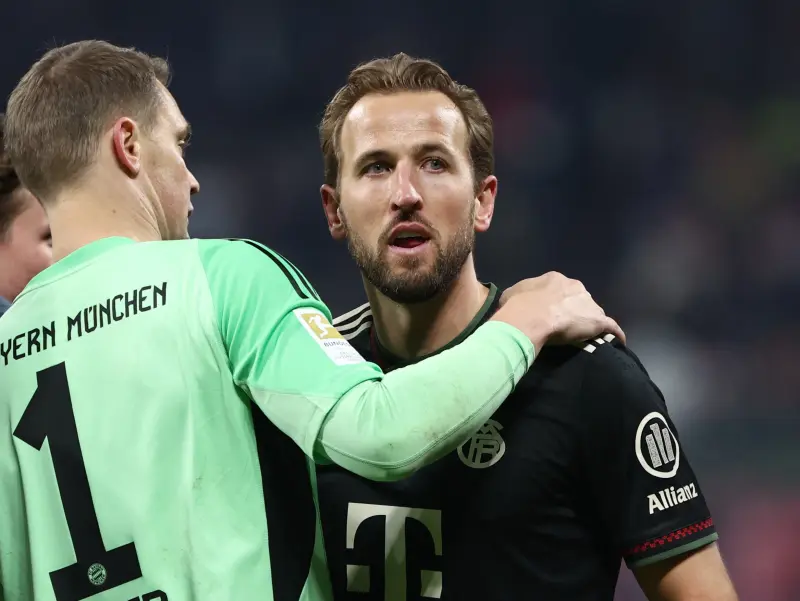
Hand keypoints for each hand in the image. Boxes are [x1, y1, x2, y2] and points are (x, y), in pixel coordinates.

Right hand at [491, 272, 624, 349]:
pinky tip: (614, 341)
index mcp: (555, 279)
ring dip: (590, 323)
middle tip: (565, 326)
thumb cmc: (519, 306)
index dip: (556, 302)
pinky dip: (613, 333)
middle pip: (579, 300)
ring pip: (594, 313)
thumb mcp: (511, 295)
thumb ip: (518, 296)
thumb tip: (514, 301)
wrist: (531, 318)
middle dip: (575, 311)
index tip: (550, 314)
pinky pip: (611, 327)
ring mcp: (589, 304)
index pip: (561, 290)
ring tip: (585, 338)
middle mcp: (576, 287)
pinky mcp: (598, 321)